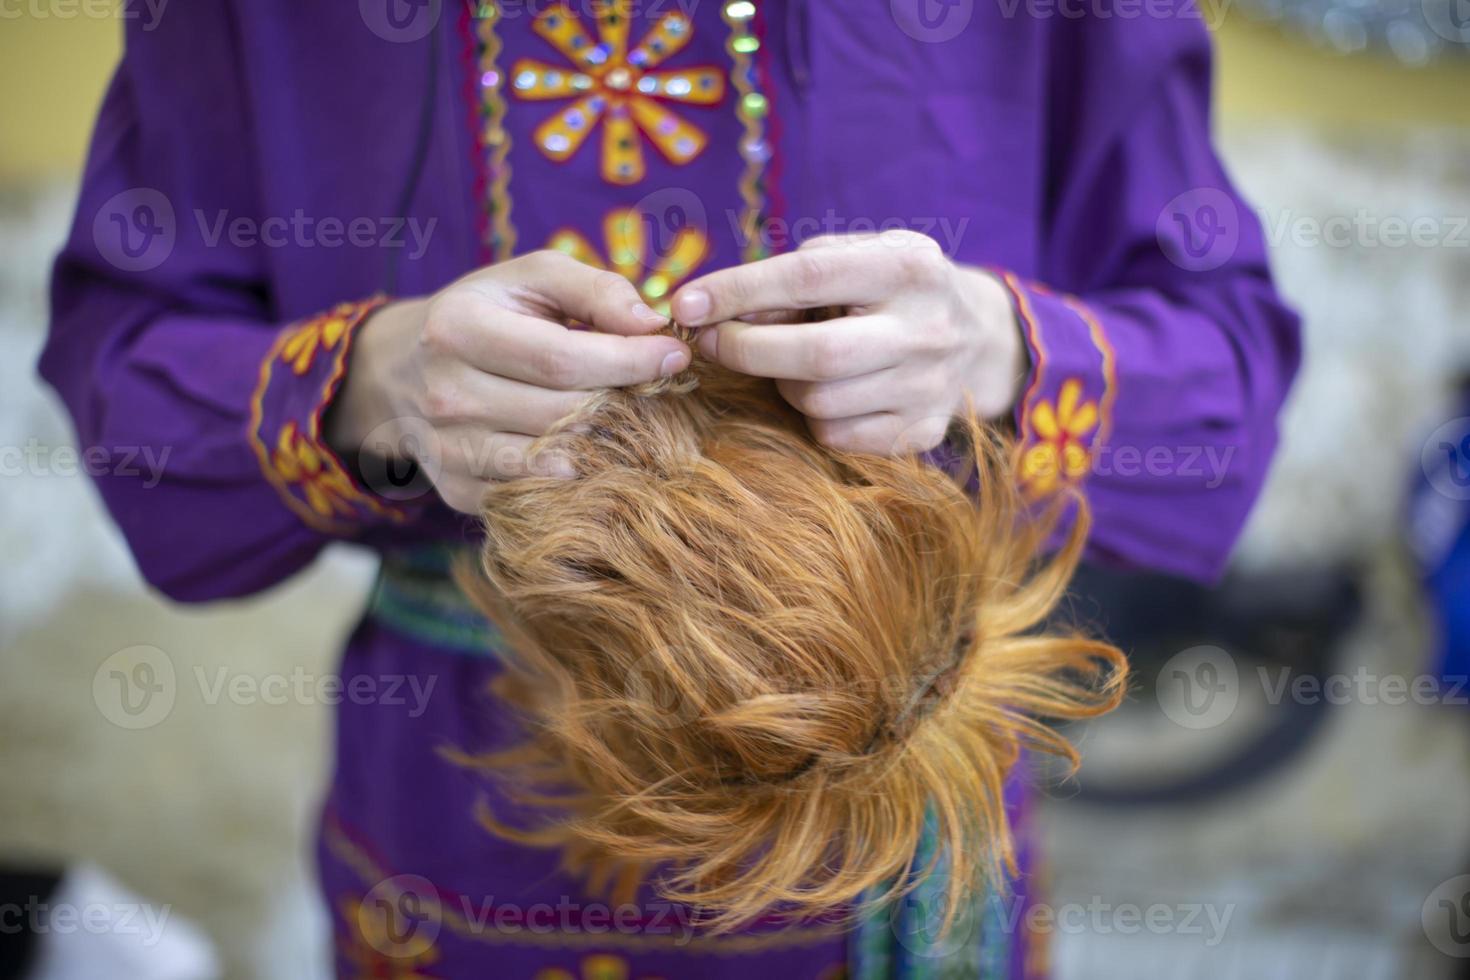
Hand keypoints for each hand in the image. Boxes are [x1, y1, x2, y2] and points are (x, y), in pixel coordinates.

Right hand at [327, 251, 690, 513]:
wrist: (402, 369)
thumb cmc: (487, 313)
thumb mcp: (531, 278)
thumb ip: (594, 289)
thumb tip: (651, 323)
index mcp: (459, 329)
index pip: (562, 359)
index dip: (629, 361)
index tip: (675, 355)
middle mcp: (446, 394)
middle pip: (564, 413)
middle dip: (624, 400)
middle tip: (658, 387)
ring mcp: (449, 449)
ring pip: (555, 460)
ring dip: (606, 442)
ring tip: (631, 417)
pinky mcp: (459, 490)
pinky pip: (536, 494)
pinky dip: (575, 477)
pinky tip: (594, 450)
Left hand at [669, 231, 1026, 454]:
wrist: (976, 337)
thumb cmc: (889, 288)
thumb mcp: (852, 259)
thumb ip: (788, 277)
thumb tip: (715, 312)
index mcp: (908, 267)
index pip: (809, 276)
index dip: (739, 291)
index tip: (686, 304)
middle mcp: (928, 328)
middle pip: (815, 355)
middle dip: (744, 350)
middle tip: (708, 342)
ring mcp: (930, 387)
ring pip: (819, 401)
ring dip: (781, 383)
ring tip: (788, 360)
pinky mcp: (924, 432)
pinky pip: (836, 436)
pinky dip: (813, 416)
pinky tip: (826, 390)